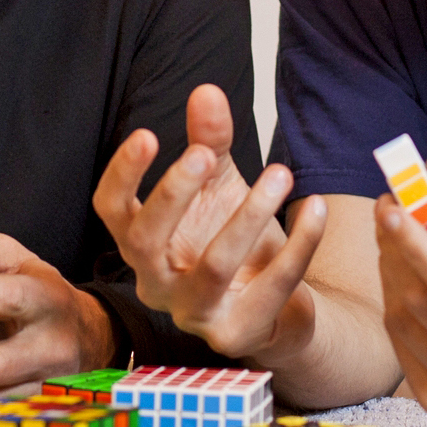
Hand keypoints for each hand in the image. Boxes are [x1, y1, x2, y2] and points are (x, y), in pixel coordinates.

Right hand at [92, 83, 326, 360]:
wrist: (277, 303)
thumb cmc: (234, 239)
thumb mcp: (222, 184)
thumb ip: (210, 140)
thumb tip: (207, 92)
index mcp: (141, 243)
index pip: (111, 210)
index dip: (123, 174)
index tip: (149, 135)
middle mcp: (155, 283)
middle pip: (144, 241)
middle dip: (174, 193)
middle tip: (206, 153)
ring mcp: (192, 313)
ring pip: (212, 266)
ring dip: (249, 215)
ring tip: (281, 172)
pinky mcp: (235, 334)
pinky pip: (271, 287)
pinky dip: (299, 244)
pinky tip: (315, 207)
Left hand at [375, 152, 426, 426]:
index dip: (418, 247)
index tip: (392, 208)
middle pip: (422, 303)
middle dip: (397, 251)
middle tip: (390, 214)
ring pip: (403, 322)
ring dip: (390, 274)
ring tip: (397, 244)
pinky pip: (399, 345)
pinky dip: (395, 306)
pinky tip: (405, 283)